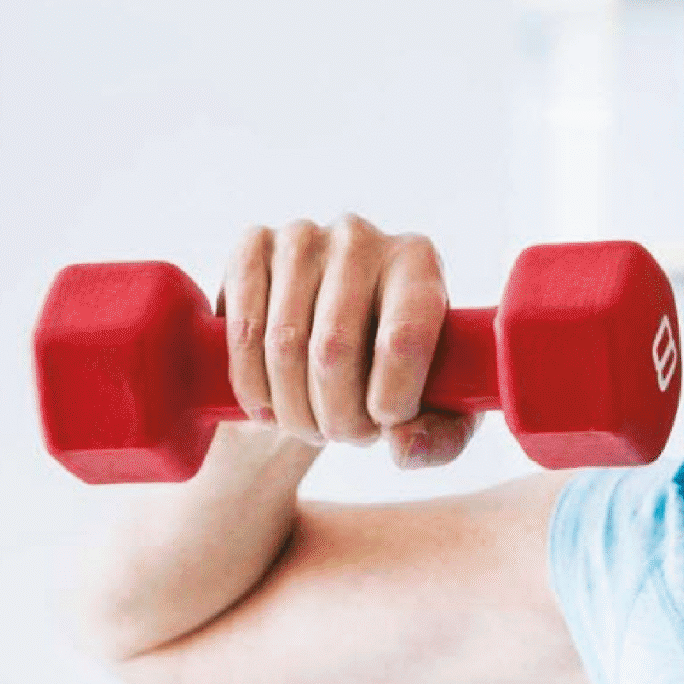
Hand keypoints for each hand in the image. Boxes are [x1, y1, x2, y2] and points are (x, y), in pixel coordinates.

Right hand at [214, 213, 481, 468]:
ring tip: (310, 426)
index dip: (390, 402)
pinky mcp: (251, 248)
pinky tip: (268, 408)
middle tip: (344, 435)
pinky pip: (243, 330)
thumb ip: (441, 438)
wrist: (325, 348)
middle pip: (335, 349)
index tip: (385, 425)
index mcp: (419, 262)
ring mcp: (301, 238)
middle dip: (337, 416)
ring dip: (293, 410)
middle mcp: (360, 238)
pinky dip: (251, 384)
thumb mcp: (434, 409)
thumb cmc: (391, 374)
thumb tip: (404, 445)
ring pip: (284, 346)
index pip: (403, 339)